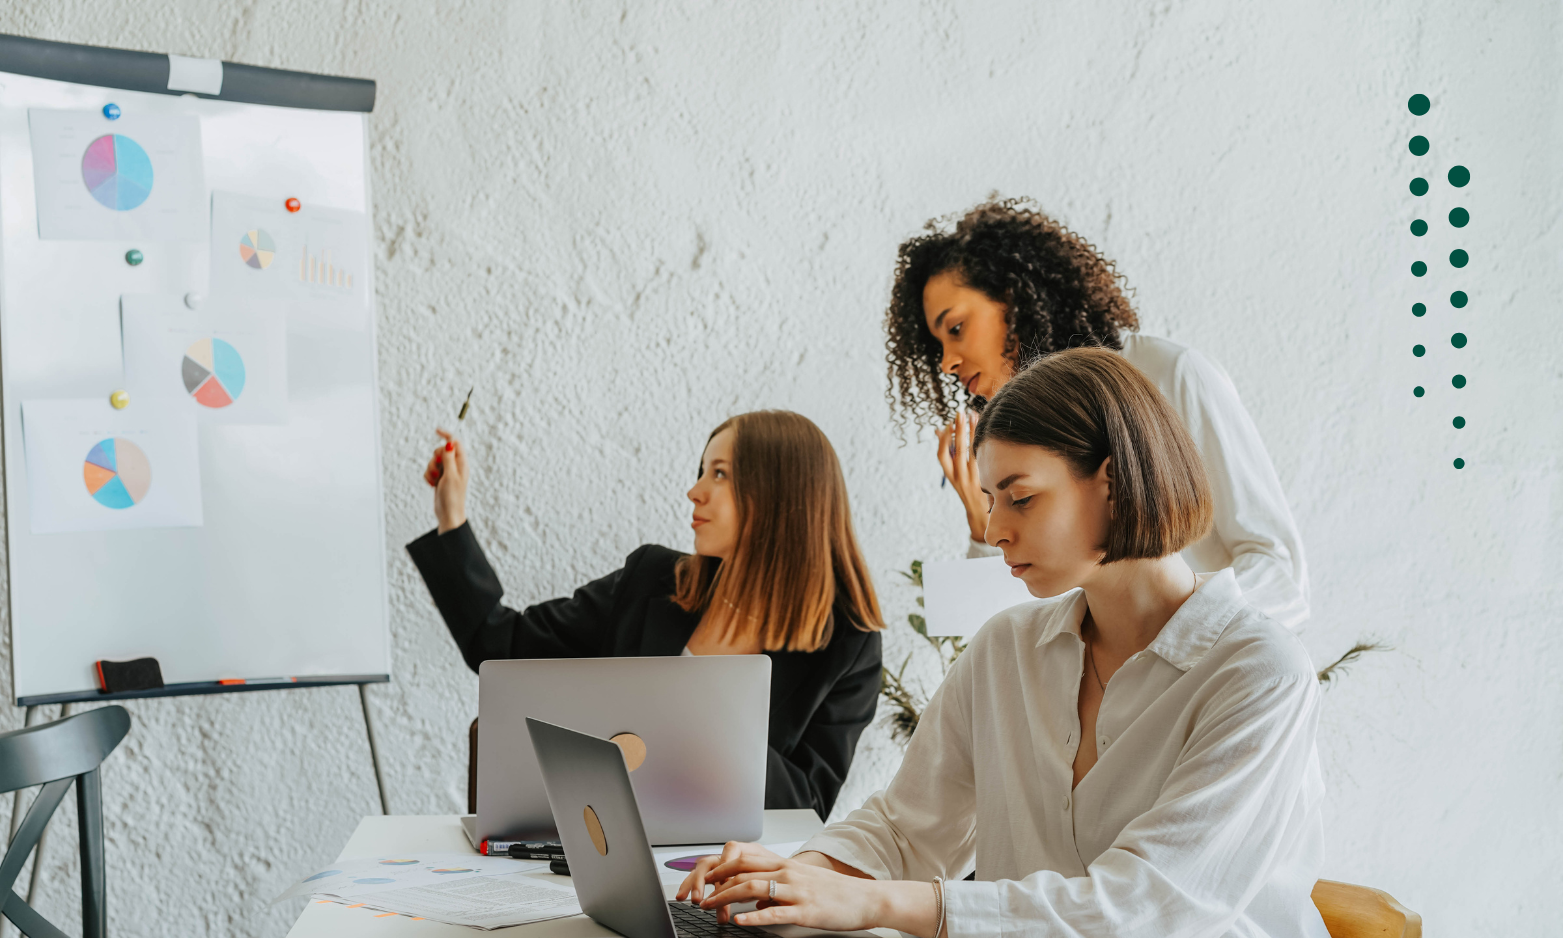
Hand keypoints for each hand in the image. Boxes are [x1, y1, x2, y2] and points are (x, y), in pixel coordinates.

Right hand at [422, 428, 467, 532]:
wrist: (448, 514)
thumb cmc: (452, 497)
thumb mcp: (450, 476)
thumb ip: (449, 458)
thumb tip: (450, 442)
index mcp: (461, 463)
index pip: (455, 443)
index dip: (446, 436)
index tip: (436, 430)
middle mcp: (455, 466)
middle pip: (441, 451)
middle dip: (436, 458)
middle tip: (439, 469)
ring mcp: (446, 472)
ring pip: (433, 461)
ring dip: (431, 469)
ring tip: (435, 481)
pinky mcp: (439, 479)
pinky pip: (429, 471)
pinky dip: (428, 476)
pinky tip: (432, 485)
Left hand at [679, 843, 907, 933]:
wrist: (867, 898)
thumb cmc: (836, 893)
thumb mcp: (803, 885)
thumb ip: (777, 889)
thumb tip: (753, 900)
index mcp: (787, 866)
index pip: (746, 860)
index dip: (722, 868)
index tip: (704, 878)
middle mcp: (788, 873)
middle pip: (743, 871)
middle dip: (716, 882)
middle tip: (698, 893)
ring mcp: (796, 891)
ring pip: (753, 887)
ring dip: (726, 897)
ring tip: (709, 906)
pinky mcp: (805, 910)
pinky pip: (774, 912)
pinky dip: (753, 916)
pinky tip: (739, 921)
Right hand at [937, 410, 987, 541]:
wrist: (980, 512)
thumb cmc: (966, 487)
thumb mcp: (954, 473)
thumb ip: (948, 453)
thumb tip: (939, 430)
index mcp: (949, 474)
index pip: (942, 456)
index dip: (943, 440)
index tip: (947, 425)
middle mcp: (960, 476)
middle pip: (958, 450)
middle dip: (959, 430)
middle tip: (960, 413)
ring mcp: (974, 477)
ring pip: (972, 451)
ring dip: (973, 432)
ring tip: (974, 416)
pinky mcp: (986, 477)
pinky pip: (984, 457)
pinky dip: (983, 443)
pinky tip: (985, 430)